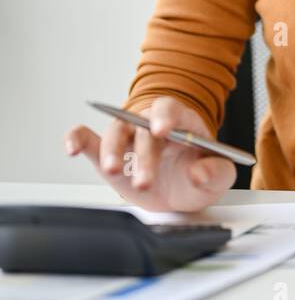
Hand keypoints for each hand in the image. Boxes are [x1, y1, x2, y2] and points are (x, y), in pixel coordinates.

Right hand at [63, 96, 236, 212]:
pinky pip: (87, 138)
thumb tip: (201, 171)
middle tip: (144, 181)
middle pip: (143, 128)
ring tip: (112, 170)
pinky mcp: (106, 152)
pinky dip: (76, 138)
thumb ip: (218, 173)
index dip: (165, 116)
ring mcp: (127, 136)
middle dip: (143, 155)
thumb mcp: (217, 178)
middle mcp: (150, 124)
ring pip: (115, 131)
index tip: (162, 130)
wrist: (177, 190)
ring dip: (112, 149)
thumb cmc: (195, 176)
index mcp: (181, 123)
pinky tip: (71, 149)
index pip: (171, 109)